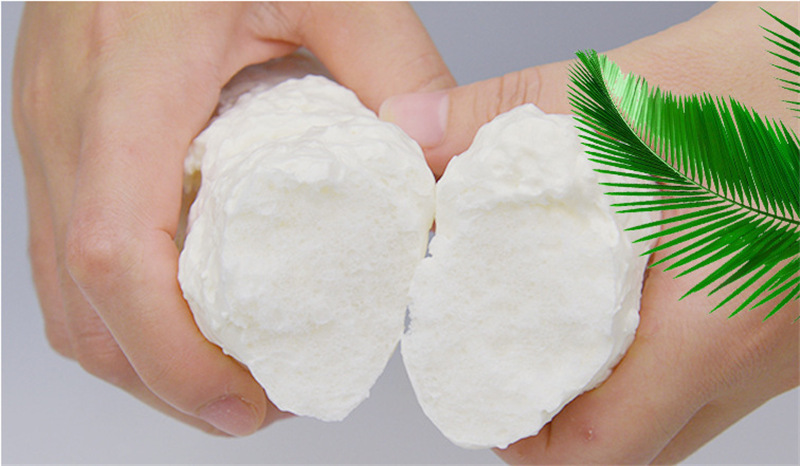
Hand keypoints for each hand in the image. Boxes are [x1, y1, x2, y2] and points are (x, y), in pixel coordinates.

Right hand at [12, 2, 453, 436]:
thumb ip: (393, 68)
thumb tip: (433, 161)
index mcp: (131, 81)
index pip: (115, 255)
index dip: (169, 353)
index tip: (241, 401)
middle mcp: (68, 117)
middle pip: (78, 301)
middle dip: (157, 379)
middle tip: (246, 404)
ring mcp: (49, 128)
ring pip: (60, 288)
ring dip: (135, 352)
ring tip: (218, 372)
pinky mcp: (58, 132)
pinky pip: (65, 247)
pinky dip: (119, 305)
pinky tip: (182, 307)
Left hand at [380, 2, 798, 462]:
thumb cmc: (791, 72)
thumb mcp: (634, 92)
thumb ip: (506, 113)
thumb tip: (416, 129)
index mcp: (722, 322)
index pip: (606, 446)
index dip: (530, 440)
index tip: (486, 397)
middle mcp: (766, 354)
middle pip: (642, 440)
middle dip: (564, 415)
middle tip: (511, 357)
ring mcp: (791, 345)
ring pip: (683, 408)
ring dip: (616, 384)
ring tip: (559, 323)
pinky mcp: (797, 318)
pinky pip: (720, 368)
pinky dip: (662, 351)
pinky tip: (632, 294)